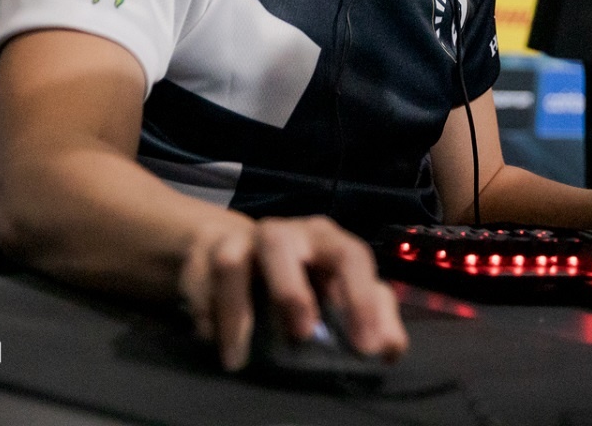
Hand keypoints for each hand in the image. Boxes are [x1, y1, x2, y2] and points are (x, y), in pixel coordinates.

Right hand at [177, 214, 406, 371]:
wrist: (240, 247)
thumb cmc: (303, 274)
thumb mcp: (340, 289)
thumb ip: (373, 314)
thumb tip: (392, 348)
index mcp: (326, 239)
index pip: (351, 257)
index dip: (362, 299)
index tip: (369, 346)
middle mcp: (284, 233)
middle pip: (282, 246)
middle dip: (291, 290)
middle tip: (303, 335)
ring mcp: (240, 241)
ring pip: (232, 263)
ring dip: (236, 312)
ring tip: (239, 358)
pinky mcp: (205, 256)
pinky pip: (199, 284)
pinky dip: (206, 317)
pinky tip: (216, 345)